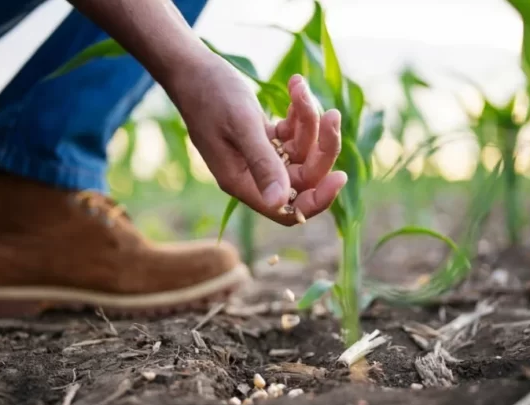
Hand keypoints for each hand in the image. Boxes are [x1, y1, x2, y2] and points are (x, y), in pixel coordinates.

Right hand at [165, 56, 346, 225]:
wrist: (190, 68)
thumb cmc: (210, 94)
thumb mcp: (241, 125)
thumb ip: (262, 163)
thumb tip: (280, 202)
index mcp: (241, 182)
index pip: (287, 210)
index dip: (317, 199)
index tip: (339, 175)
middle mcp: (251, 175)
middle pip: (302, 178)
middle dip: (321, 147)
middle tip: (332, 115)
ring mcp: (258, 156)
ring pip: (302, 152)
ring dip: (310, 120)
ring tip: (300, 88)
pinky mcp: (263, 137)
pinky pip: (293, 133)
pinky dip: (299, 112)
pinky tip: (295, 85)